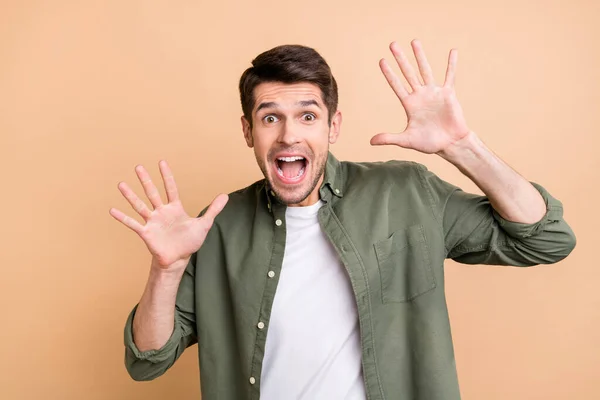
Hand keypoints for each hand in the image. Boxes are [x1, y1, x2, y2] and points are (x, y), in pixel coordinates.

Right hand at [109, 160, 227, 268]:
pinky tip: (112, 210)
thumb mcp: (204, 224)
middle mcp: (161, 212)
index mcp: (175, 208)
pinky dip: (123, 218)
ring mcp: (152, 222)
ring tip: (121, 185)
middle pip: (153, 193)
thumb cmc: (190, 242)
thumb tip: (225, 196)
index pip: (171, 188)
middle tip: (138, 166)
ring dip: (131, 196)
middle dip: (146, 180)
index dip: (167, 176)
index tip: (161, 162)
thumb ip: (213, 209)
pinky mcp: (146, 233)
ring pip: (140, 206)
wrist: (179, 259)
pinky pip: (133, 224)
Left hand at [370, 39, 470, 154]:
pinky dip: (451, 65)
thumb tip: (370, 141)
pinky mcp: (448, 94)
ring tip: (414, 41)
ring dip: (420, 56)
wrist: (450, 144)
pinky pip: (450, 76)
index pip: (396, 85)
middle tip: (392, 44)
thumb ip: (389, 138)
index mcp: (409, 104)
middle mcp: (420, 95)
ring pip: (426, 70)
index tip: (381, 60)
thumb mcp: (406, 140)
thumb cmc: (429, 143)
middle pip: (408, 73)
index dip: (389, 73)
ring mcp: (434, 93)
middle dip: (401, 59)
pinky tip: (452, 51)